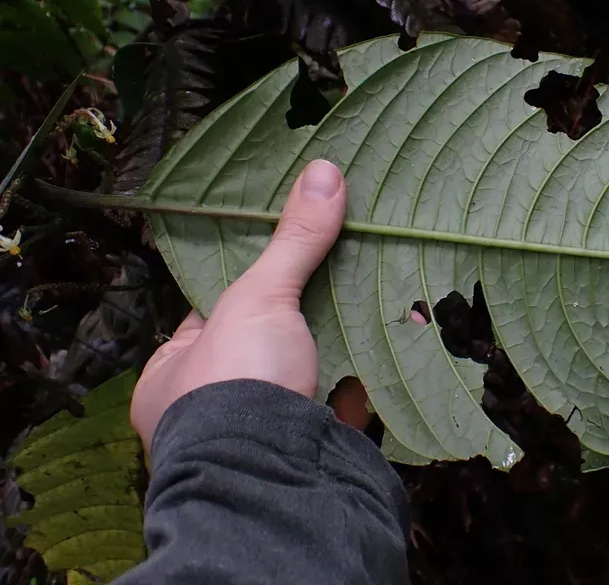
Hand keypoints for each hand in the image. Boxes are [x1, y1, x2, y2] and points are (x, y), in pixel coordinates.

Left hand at [131, 159, 347, 449]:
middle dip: (306, 309)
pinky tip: (395, 336)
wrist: (276, 478)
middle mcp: (214, 410)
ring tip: (375, 288)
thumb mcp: (259, 297)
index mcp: (174, 378)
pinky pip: (343, 402)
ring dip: (341, 339)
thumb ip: (292, 240)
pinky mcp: (314, 448)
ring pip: (309, 372)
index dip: (252, 279)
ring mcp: (265, 433)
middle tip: (340, 264)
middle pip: (268, 341)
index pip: (212, 314)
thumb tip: (324, 169)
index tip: (286, 249)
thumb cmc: (236, 385)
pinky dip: (366, 375)